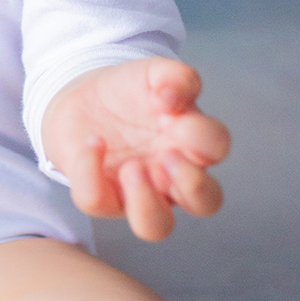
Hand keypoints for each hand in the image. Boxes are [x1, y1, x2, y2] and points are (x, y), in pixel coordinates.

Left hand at [42, 59, 229, 241]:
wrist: (82, 97)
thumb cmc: (129, 91)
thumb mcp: (152, 73)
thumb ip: (176, 76)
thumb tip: (174, 95)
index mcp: (191, 141)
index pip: (217, 149)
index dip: (200, 135)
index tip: (168, 111)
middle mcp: (172, 175)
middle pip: (207, 202)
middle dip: (193, 184)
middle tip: (167, 156)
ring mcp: (138, 192)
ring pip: (156, 227)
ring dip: (147, 204)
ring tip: (131, 169)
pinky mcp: (102, 195)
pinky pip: (98, 202)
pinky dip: (91, 172)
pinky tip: (92, 143)